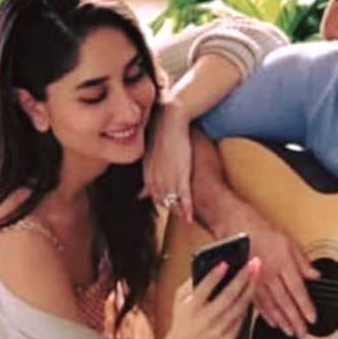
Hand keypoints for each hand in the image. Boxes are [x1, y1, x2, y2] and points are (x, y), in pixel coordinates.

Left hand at [142, 98, 192, 223]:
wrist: (170, 119)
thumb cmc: (162, 127)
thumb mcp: (152, 144)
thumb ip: (150, 155)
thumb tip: (147, 151)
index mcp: (147, 171)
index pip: (151, 192)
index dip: (159, 200)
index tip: (164, 206)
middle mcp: (156, 178)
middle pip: (162, 200)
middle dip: (169, 209)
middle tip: (177, 216)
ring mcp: (168, 178)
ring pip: (172, 202)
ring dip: (178, 213)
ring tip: (185, 219)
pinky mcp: (182, 176)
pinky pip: (184, 198)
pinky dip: (187, 209)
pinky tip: (190, 219)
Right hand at [165, 257, 259, 338]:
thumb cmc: (183, 317)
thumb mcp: (179, 298)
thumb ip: (193, 283)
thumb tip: (212, 265)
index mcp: (191, 308)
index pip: (204, 289)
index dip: (215, 276)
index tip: (225, 263)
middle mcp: (205, 320)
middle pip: (229, 296)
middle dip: (242, 278)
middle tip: (253, 263)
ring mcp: (218, 330)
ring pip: (240, 307)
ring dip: (250, 288)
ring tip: (256, 273)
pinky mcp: (228, 337)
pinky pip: (242, 317)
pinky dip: (248, 303)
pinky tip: (252, 290)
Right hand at [243, 207, 319, 337]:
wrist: (235, 224)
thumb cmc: (262, 229)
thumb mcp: (288, 240)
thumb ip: (302, 260)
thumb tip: (315, 275)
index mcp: (283, 263)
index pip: (297, 289)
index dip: (305, 306)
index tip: (312, 318)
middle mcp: (270, 274)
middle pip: (285, 302)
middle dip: (295, 320)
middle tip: (302, 333)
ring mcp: (257, 280)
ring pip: (271, 305)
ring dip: (281, 320)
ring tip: (289, 331)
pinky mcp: (246, 282)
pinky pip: (257, 302)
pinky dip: (265, 314)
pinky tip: (272, 322)